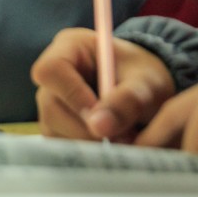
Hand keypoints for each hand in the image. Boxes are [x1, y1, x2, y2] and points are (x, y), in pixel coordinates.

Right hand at [31, 28, 174, 141]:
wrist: (147, 91)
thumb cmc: (145, 77)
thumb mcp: (147, 83)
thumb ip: (127, 100)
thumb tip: (99, 127)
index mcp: (69, 47)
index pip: (50, 70)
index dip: (71, 95)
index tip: (101, 117)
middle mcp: (52, 73)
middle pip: (50, 105)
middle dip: (85, 127)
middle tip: (120, 135)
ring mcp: (50, 100)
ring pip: (53, 127)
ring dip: (88, 141)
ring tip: (121, 137)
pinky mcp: (53, 124)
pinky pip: (59, 143)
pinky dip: (85, 149)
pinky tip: (108, 142)